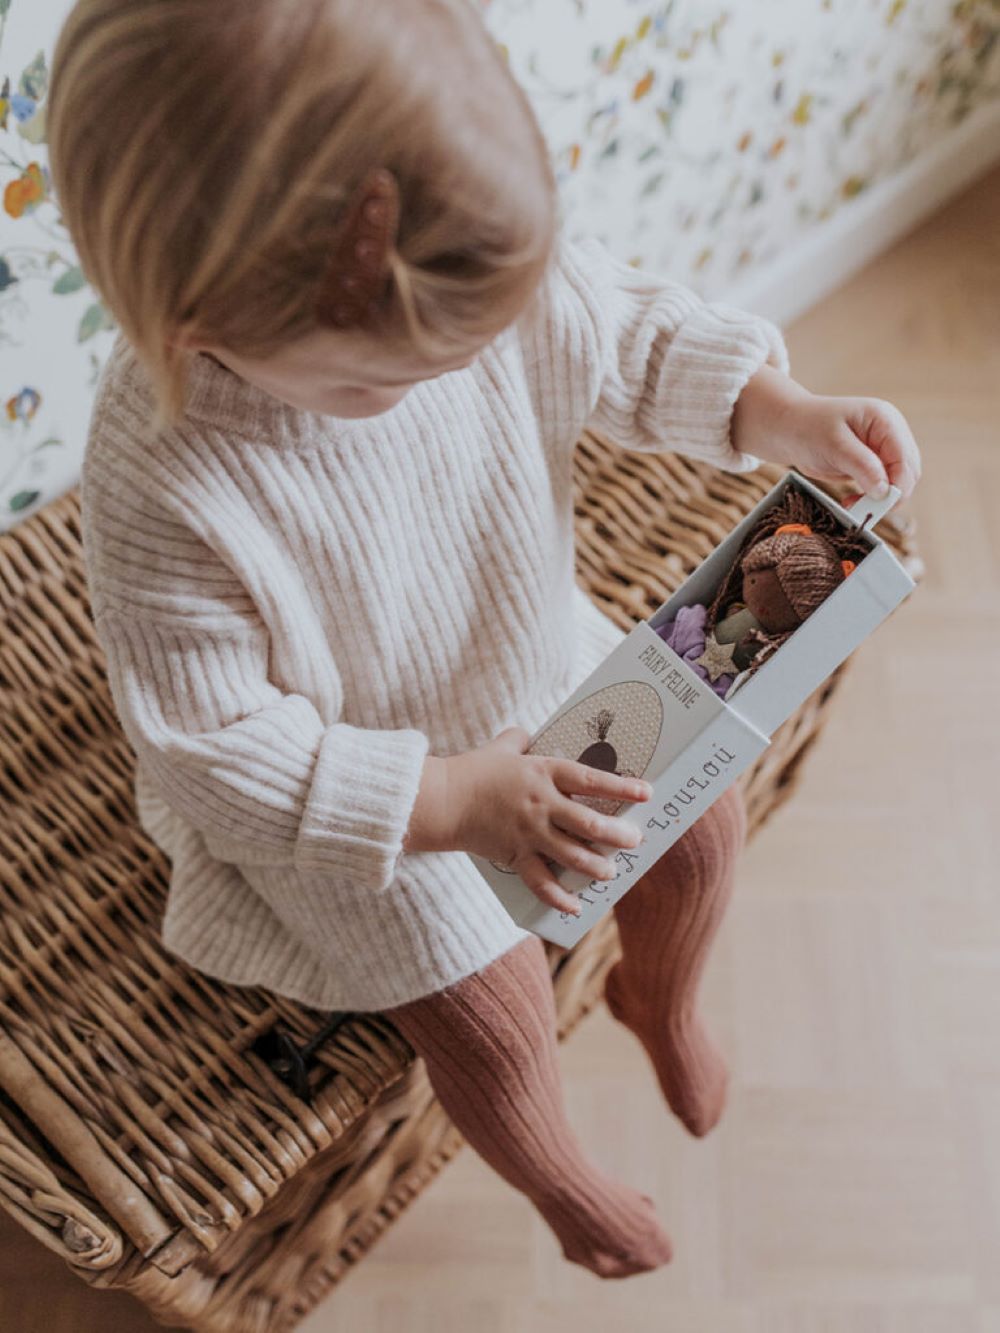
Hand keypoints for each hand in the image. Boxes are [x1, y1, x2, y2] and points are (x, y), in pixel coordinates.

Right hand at [447, 727, 652, 915]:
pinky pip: (540, 881)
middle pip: (589, 823)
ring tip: (610, 873)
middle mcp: (542, 804)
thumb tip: (530, 734)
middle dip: (618, 835)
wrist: (442, 799)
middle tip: (635, 841)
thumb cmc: (473, 769)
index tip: (647, 793)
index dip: (621, 788)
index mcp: (543, 772)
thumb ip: (521, 740)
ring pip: (572, 855)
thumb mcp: (502, 746)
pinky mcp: (514, 855)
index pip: (591, 780)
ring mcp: (529, 832)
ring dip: (596, 867)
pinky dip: (558, 897)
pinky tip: (574, 906)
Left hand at [732, 365, 921, 503]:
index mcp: (885, 422)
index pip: (905, 459)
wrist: (788, 429)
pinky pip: (881, 486)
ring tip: (851, 504)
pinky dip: (869, 498)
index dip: (897, 485)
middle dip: (889, 494)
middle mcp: (890, 434)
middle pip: (907, 473)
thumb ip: (861, 466)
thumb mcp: (834, 445)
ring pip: (897, 482)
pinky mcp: (873, 464)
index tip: (877, 504)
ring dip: (879, 499)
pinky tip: (851, 501)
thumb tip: (884, 491)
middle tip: (862, 510)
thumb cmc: (808, 429)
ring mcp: (883, 449)